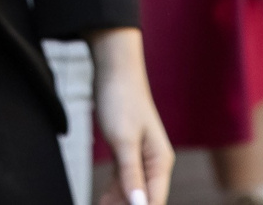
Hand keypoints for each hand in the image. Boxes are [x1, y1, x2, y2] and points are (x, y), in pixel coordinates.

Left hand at [90, 29, 172, 204]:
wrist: (114, 70)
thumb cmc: (121, 99)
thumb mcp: (124, 141)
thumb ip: (130, 175)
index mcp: (160, 162)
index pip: (154, 201)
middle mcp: (154, 163)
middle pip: (143, 198)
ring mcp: (141, 157)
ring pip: (132, 191)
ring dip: (118, 203)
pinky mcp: (127, 151)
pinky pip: (122, 179)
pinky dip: (113, 191)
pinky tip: (102, 201)